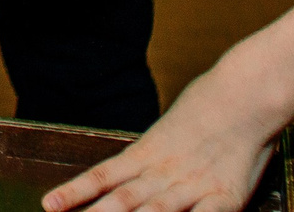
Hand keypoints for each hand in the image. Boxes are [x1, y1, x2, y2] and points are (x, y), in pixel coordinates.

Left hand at [41, 61, 277, 211]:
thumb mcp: (168, 131)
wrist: (244, 93)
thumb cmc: (207, 107)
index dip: (75, 191)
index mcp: (147, 153)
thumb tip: (125, 176)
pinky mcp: (224, 198)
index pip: (103, 176)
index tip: (49, 204)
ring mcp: (192, 186)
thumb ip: (149, 158)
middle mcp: (163, 172)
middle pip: (122, 201)